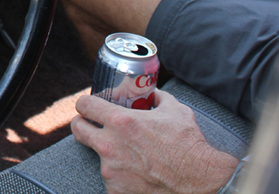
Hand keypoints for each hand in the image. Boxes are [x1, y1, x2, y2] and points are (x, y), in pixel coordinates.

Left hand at [70, 89, 238, 193]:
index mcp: (121, 122)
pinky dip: (120, 177)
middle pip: (77, 129)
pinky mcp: (115, 190)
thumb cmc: (189, 146)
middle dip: (82, 125)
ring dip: (110, 155)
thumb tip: (152, 93)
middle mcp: (110, 145)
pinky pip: (111, 179)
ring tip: (131, 158)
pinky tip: (137, 175)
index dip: (85, 104)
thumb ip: (157, 98)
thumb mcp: (175, 110)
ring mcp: (110, 170)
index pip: (84, 105)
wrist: (201, 182)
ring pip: (98, 157)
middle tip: (91, 126)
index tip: (89, 107)